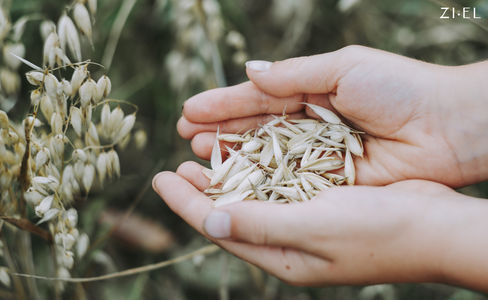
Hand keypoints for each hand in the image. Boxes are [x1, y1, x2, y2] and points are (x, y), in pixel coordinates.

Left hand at [153, 161, 487, 290]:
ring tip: (201, 158)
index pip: (219, 228)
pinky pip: (278, 188)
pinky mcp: (322, 204)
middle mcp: (287, 243)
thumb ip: (260, 224)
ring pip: (252, 199)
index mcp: (281, 257)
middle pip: (230, 214)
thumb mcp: (313, 228)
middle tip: (174, 167)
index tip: (159, 178)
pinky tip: (247, 156)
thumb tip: (209, 220)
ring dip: (225, 178)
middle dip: (199, 191)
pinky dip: (257, 172)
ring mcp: (305, 224)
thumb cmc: (378, 232)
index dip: (185, 204)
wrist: (434, 227)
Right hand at [178, 45, 487, 186]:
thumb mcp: (343, 68)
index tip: (189, 110)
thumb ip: (294, 75)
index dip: (224, 104)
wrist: (447, 128)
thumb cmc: (399, 88)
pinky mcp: (328, 182)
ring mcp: (316, 156)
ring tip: (198, 155)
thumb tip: (250, 72)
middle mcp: (309, 125)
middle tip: (185, 136)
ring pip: (265, 157)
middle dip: (220, 131)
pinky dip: (260, 181)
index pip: (258, 98)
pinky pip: (287, 182)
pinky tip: (233, 180)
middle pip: (255, 129)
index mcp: (311, 92)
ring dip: (232, 156)